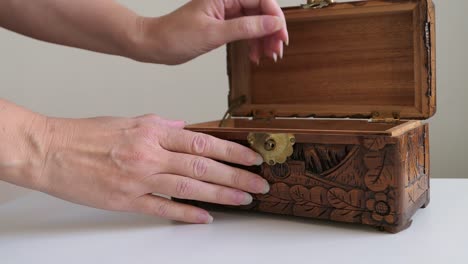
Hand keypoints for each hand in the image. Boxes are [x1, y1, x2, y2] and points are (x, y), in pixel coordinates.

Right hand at [28, 114, 267, 223]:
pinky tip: (206, 217)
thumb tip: (185, 127)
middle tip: (260, 183)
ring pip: (190, 187)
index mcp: (153, 131)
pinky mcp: (127, 200)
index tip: (252, 157)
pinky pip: (163, 208)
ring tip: (245, 199)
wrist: (51, 151)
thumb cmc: (87, 135)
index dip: (233, 150)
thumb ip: (160, 124)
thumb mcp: (129, 120)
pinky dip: (187, 214)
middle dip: (237, 175)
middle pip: (204, 165)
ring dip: (221, 194)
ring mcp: (140, 179)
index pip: (203, 140)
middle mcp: (151, 154)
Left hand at [132, 0, 288, 64]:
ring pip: (255, 22)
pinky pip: (245, 31)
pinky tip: (255, 56)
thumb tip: (272, 23)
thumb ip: (246, 27)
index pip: (260, 0)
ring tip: (268, 56)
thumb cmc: (175, 35)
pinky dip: (252, 43)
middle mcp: (226, 1)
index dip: (274, 17)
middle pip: (260, 11)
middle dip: (271, 30)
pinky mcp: (222, 25)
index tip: (281, 35)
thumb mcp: (214, 33)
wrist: (155, 45)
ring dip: (264, 39)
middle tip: (277, 50)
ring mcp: (225, 13)